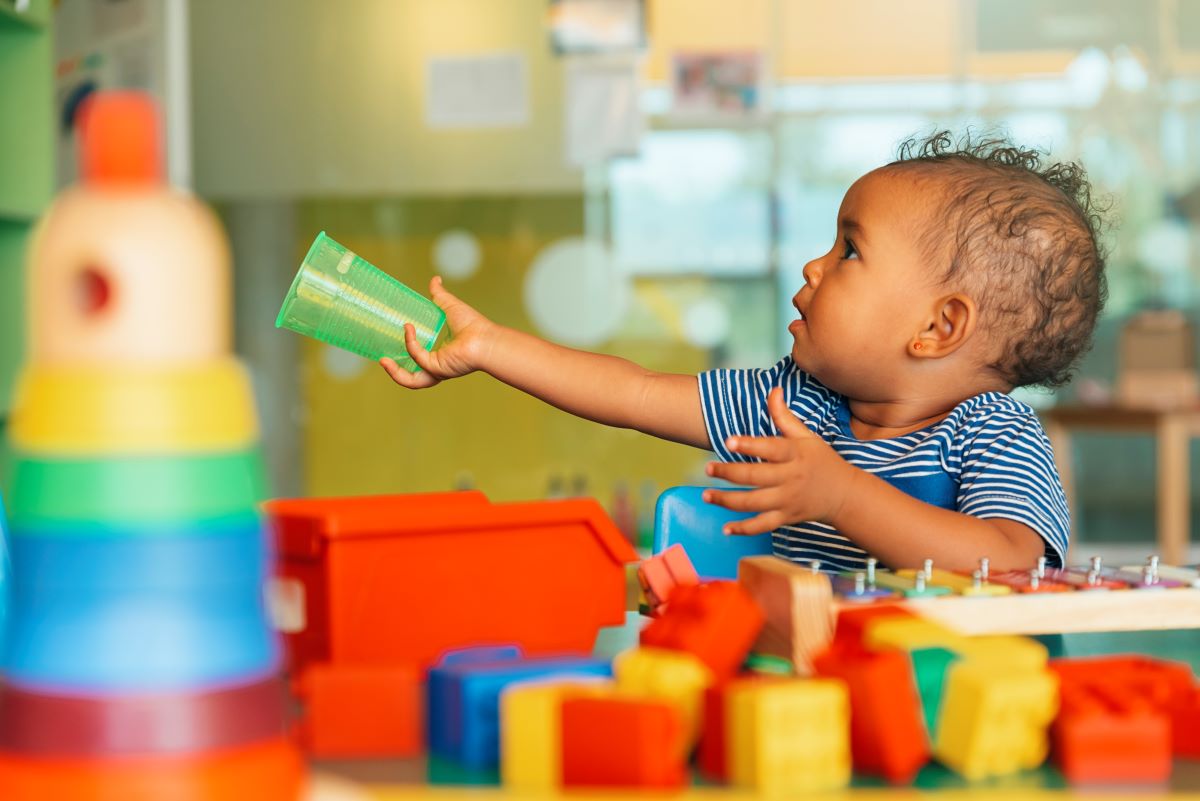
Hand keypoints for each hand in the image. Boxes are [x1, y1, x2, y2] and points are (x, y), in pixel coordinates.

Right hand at [379, 276, 494, 388]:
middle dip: (395, 372)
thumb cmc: (474, 325)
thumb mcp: (449, 306)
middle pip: (412, 378)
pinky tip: (409, 328)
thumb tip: (434, 280)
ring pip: (412, 380)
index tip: (395, 339)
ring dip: (395, 373)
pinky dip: (411, 344)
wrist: (486, 337)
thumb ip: (439, 295)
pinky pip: (418, 358)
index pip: (417, 360)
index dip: (404, 353)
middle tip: (382, 360)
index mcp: (439, 355)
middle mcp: (438, 366)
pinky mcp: (438, 368)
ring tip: (383, 361)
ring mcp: (438, 370)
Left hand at [702, 387, 857, 534]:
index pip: (770, 448)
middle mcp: (791, 478)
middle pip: (756, 477)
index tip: (728, 441)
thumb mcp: (807, 436)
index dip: (749, 445)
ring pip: (754, 503)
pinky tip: (726, 528)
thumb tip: (773, 389)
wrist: (845, 495)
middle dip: (729, 473)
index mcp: (795, 454)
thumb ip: (785, 416)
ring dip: (728, 500)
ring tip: (707, 495)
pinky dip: (744, 529)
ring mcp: (788, 500)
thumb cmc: (821, 461)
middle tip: (708, 468)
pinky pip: (763, 526)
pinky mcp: (786, 518)